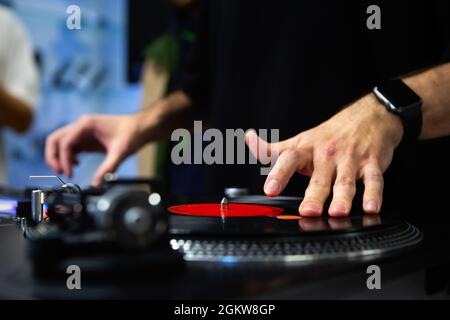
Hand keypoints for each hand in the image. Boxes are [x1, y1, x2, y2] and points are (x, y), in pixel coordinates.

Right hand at [45, 114, 143, 185]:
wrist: (141, 128)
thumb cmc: (132, 134)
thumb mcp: (121, 152)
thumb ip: (108, 168)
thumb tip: (97, 184)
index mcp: (86, 124)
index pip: (65, 142)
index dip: (64, 159)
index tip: (69, 174)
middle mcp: (80, 126)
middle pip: (54, 140)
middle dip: (53, 157)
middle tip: (61, 172)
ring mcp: (82, 131)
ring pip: (59, 143)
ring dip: (59, 157)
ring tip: (66, 172)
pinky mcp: (86, 138)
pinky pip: (69, 147)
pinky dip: (67, 157)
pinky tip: (75, 165)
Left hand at [245, 94, 403, 215]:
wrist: (368, 116)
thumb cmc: (330, 135)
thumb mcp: (299, 140)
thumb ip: (273, 149)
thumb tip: (248, 140)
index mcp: (307, 149)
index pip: (289, 160)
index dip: (278, 174)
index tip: (270, 189)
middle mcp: (327, 154)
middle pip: (319, 178)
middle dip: (314, 195)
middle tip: (307, 211)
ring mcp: (350, 159)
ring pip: (345, 181)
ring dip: (342, 197)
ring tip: (337, 212)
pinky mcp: (372, 164)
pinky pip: (374, 180)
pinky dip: (374, 194)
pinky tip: (371, 207)